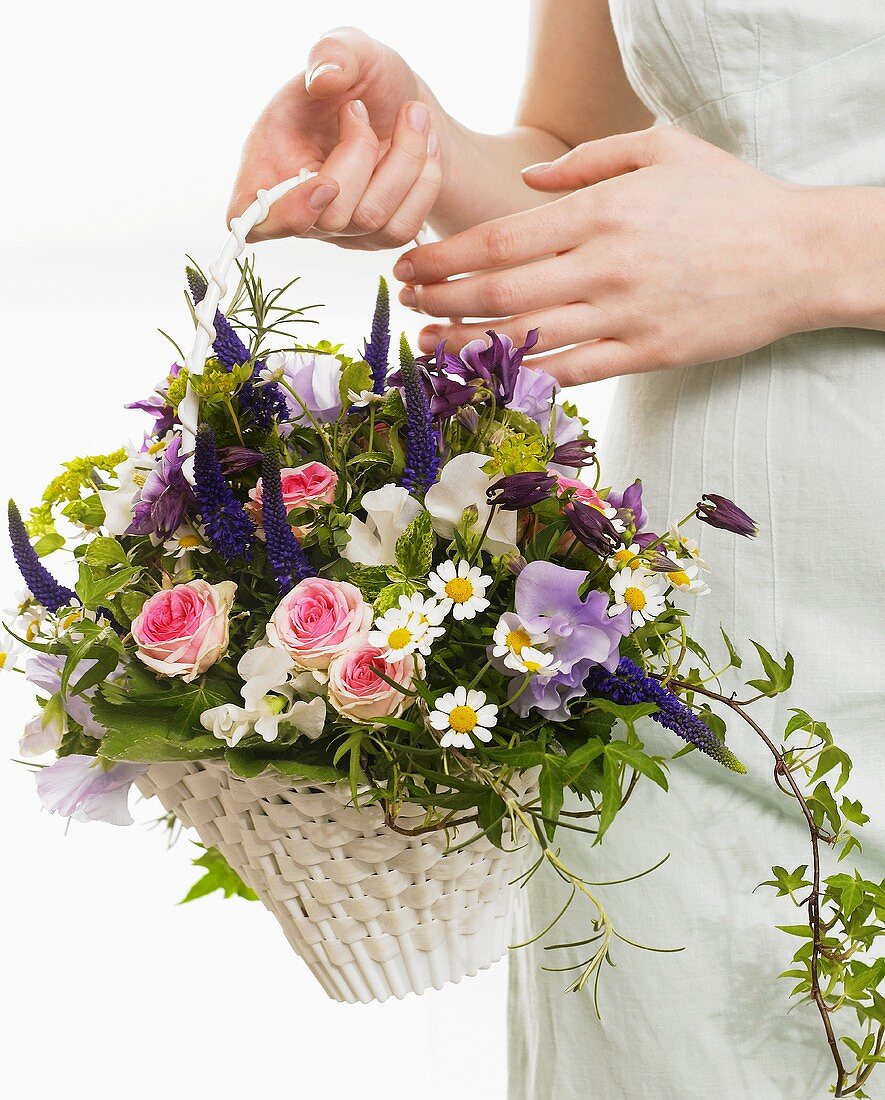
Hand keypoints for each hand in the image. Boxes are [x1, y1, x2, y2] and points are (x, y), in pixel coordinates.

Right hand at [227, 27, 441, 248]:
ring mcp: (339, 231)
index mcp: (265, 166)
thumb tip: (325, 77)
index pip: (250, 219)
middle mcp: (299, 209)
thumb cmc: (361, 78)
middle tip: (362, 107)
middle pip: (331, 216)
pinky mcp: (376, 238)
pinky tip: (426, 146)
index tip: (325, 183)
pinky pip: (402, 228)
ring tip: (412, 115)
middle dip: (360, 154)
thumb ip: (333, 52)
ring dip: (403, 161)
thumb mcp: (348, 47)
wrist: (402, 102)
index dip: (285, 214)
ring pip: (371, 219)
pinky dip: (424, 183)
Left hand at [393, 126, 827, 382]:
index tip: (409, 264)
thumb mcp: (663, 149)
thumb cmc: (730, 197)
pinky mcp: (644, 355)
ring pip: (524, 340)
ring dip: (466, 346)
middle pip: (497, 295)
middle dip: (440, 300)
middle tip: (408, 303)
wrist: (799, 256)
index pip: (498, 241)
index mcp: (601, 212)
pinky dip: (525, 377)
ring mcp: (624, 316)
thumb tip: (529, 180)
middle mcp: (604, 266)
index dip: (443, 257)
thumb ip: (588, 161)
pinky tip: (490, 375)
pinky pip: (570, 373)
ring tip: (429, 343)